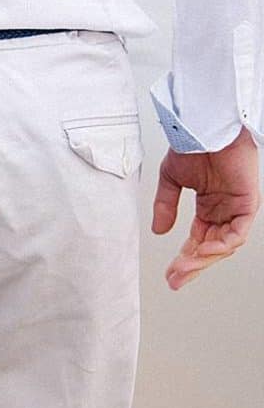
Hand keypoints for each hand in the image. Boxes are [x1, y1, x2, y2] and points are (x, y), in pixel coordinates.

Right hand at [152, 127, 259, 289]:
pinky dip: (221, 245)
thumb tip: (159, 231)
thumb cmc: (191, 145)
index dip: (185, 258)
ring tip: (184, 268)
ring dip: (203, 259)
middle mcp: (224, 210)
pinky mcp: (247, 203)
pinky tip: (203, 251)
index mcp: (210, 206)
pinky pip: (237, 233)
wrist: (203, 128)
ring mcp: (237, 208)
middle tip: (176, 279)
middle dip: (192, 265)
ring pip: (224, 244)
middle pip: (211, 247)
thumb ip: (165, 207)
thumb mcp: (171, 181)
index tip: (171, 274)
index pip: (199, 240)